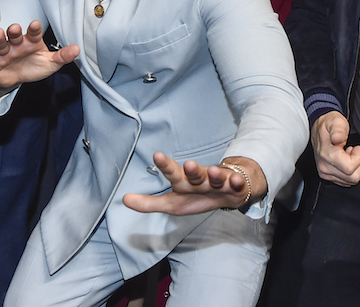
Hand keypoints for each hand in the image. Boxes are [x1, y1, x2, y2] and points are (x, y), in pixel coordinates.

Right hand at [0, 19, 78, 100]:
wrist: (16, 80)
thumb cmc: (34, 67)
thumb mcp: (50, 63)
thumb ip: (62, 56)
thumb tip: (77, 49)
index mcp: (31, 41)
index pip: (33, 33)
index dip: (34, 29)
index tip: (36, 24)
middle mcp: (17, 44)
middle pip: (15, 35)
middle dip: (14, 31)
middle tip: (15, 28)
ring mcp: (5, 52)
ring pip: (2, 43)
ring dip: (0, 38)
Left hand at [123, 153, 266, 214]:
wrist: (227, 192)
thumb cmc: (196, 197)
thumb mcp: (172, 204)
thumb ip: (148, 203)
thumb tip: (124, 199)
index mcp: (184, 182)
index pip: (172, 173)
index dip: (165, 166)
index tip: (156, 155)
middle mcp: (200, 179)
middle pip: (194, 173)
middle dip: (191, 169)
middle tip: (186, 164)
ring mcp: (218, 182)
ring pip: (215, 177)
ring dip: (213, 174)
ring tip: (211, 171)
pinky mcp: (234, 187)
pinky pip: (236, 184)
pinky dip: (235, 182)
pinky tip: (234, 180)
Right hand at [311, 111, 359, 185]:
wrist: (318, 128)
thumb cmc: (329, 124)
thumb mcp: (336, 121)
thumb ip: (338, 129)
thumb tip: (337, 138)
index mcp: (327, 154)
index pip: (350, 168)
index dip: (358, 158)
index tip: (356, 148)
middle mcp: (324, 166)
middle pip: (352, 177)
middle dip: (358, 164)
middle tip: (354, 151)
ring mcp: (325, 172)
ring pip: (350, 181)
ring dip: (354, 168)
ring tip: (348, 154)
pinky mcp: (327, 175)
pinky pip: (345, 181)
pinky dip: (349, 172)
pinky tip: (345, 160)